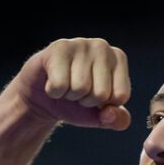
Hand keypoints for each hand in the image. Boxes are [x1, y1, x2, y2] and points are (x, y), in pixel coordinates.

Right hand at [12, 38, 131, 130]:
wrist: (43, 99)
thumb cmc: (77, 104)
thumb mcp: (102, 117)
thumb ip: (117, 120)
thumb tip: (110, 113)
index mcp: (119, 59)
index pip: (120, 96)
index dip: (104, 105)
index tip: (93, 94)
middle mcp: (102, 46)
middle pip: (101, 93)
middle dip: (86, 101)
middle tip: (77, 90)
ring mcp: (80, 43)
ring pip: (80, 88)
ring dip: (70, 95)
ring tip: (66, 85)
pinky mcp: (58, 48)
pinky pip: (60, 85)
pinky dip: (54, 91)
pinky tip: (52, 80)